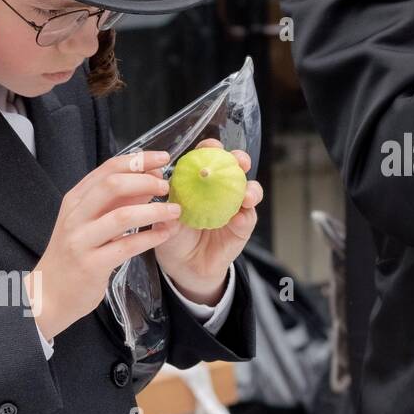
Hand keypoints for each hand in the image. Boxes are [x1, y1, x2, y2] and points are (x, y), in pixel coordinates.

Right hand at [24, 149, 181, 341]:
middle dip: (146, 181)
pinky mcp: (91, 265)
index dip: (138, 161)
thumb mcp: (87, 222)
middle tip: (167, 187)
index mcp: (75, 200)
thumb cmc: (72, 256)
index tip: (162, 159)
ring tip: (174, 212)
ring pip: (123, 216)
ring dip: (154, 211)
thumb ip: (115, 202)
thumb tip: (149, 180)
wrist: (47, 295)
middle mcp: (76, 216)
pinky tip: (164, 234)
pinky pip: (127, 246)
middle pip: (113, 185)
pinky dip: (150, 238)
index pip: (107, 169)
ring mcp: (81, 240)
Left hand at [153, 138, 263, 302]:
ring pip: (249, 191)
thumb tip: (163, 200)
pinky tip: (240, 217)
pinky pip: (248, 219)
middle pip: (234, 169)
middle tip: (239, 161)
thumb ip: (166, 211)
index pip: (207, 159)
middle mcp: (220, 191)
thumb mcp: (164, 223)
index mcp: (199, 183)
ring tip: (246, 194)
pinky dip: (245, 216)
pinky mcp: (242, 228)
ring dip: (250, 189)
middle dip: (240, 160)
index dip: (211, 149)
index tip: (212, 146)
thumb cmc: (173, 238)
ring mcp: (234, 208)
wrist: (183, 267)